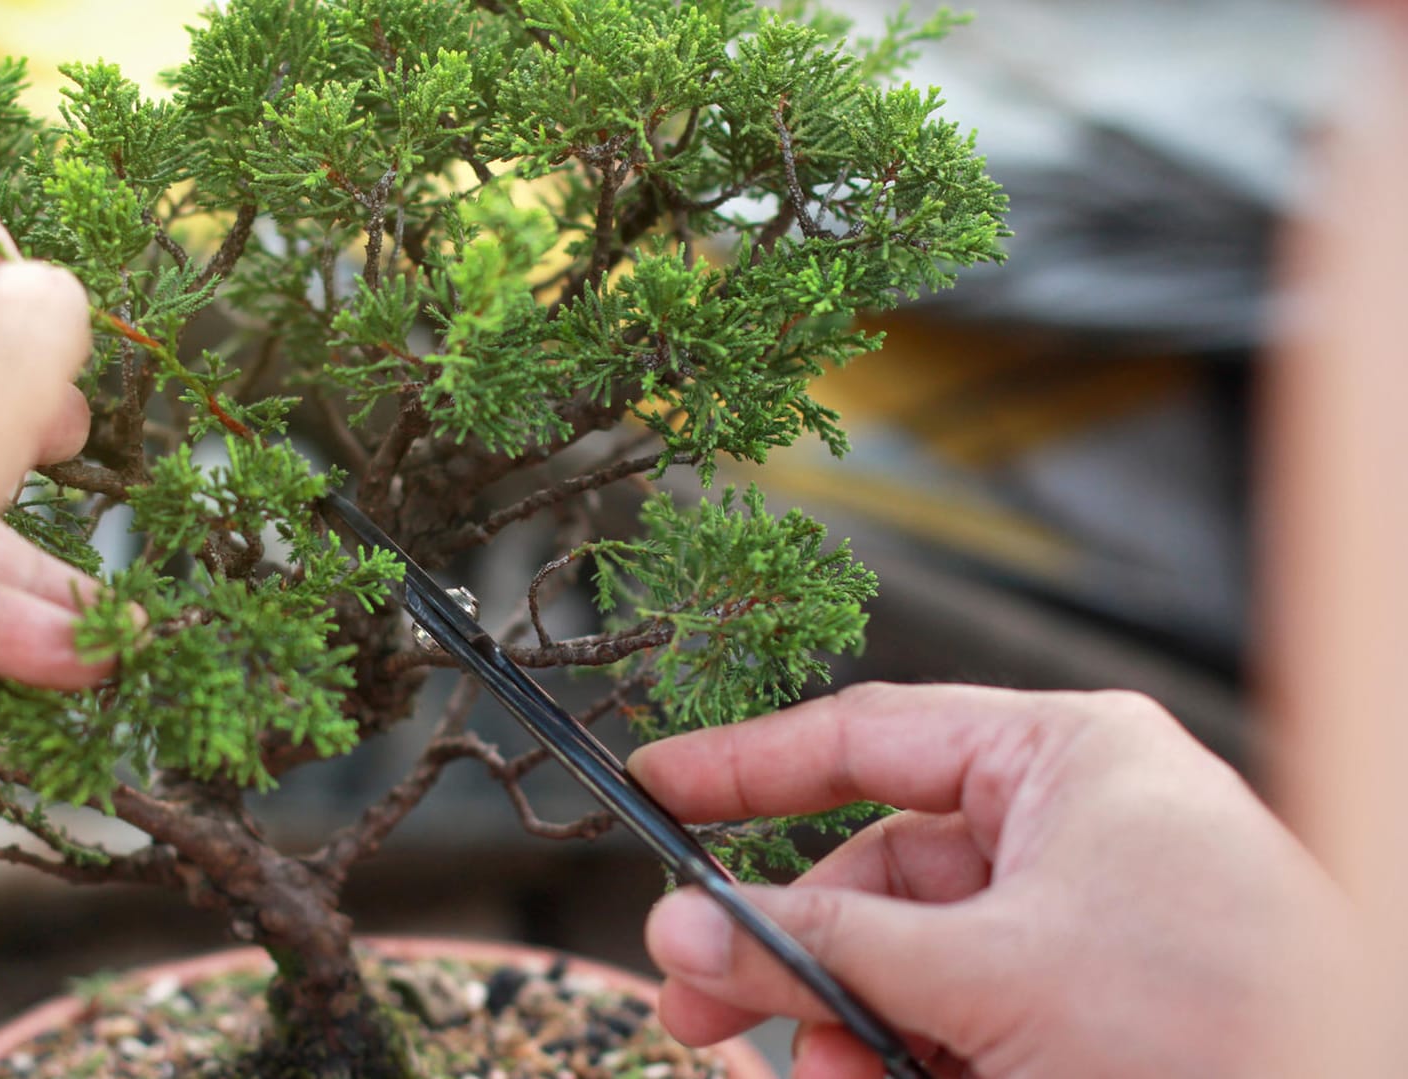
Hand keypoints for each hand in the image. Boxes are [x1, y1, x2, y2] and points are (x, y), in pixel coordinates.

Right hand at [631, 684, 1344, 1077]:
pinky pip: (963, 1017)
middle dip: (795, 952)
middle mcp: (1068, 827)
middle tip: (697, 1003)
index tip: (655, 788)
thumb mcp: (993, 974)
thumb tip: (690, 923)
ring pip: (912, 962)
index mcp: (1062, 760)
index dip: (748, 767)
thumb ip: (827, 949)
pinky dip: (918, 1057)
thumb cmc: (1225, 1019)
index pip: (866, 738)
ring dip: (855, 1028)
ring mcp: (1082, 921)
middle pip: (876, 873)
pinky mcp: (1091, 1005)